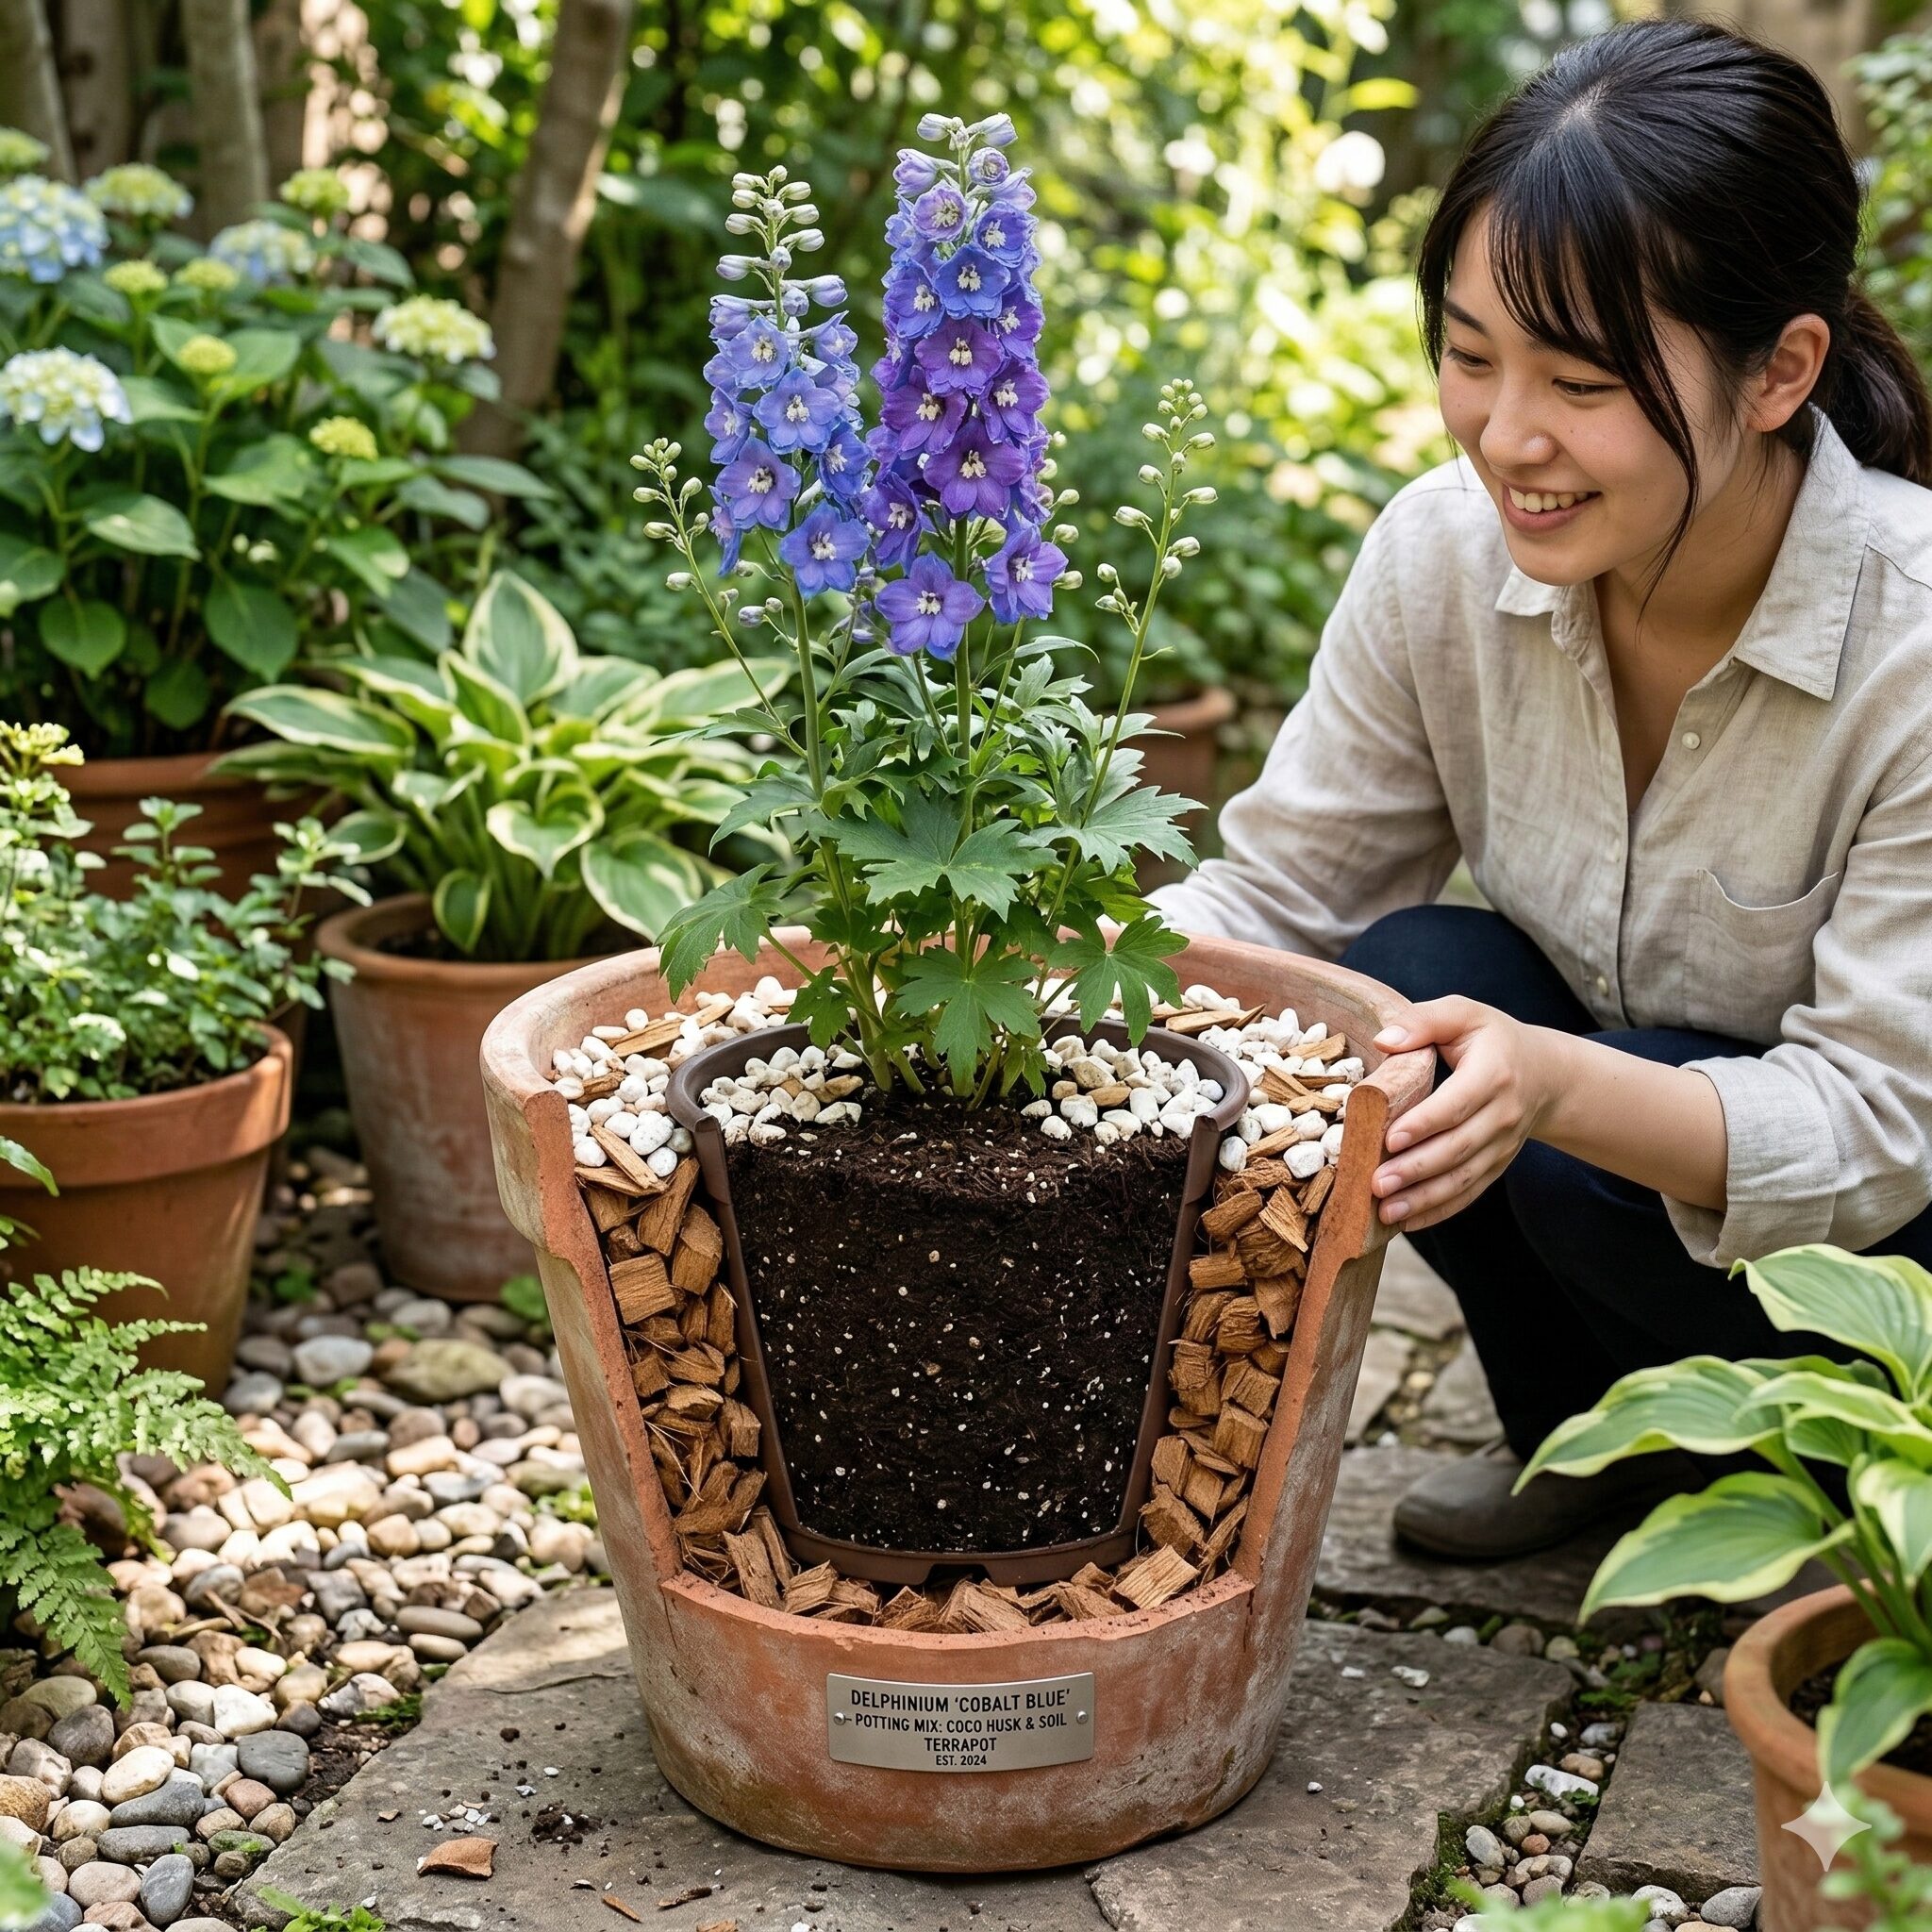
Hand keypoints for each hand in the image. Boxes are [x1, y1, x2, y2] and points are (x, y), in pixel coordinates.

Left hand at [1369, 997, 1558, 1231]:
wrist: (1545, 1074)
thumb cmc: (1492, 1039)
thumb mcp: (1464, 1014)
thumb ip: (1424, 1021)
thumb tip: (1384, 1040)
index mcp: (1494, 1073)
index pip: (1457, 1104)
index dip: (1425, 1123)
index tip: (1391, 1138)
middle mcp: (1503, 1114)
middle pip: (1458, 1148)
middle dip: (1416, 1169)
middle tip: (1376, 1183)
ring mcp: (1502, 1145)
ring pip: (1463, 1178)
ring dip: (1423, 1198)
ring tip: (1385, 1211)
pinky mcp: (1496, 1165)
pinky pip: (1469, 1192)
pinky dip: (1438, 1210)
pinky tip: (1406, 1222)